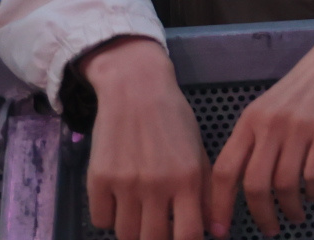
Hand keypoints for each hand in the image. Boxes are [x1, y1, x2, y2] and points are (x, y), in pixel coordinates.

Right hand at [79, 36, 209, 239]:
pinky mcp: (98, 180)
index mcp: (188, 178)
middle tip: (158, 224)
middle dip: (157, 238)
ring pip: (125, 234)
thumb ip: (206, 192)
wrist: (136, 90)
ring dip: (133, 228)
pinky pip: (101, 220)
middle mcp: (157, 184)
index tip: (183, 235)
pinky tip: (118, 199)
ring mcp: (126, 183)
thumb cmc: (174, 121)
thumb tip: (215, 231)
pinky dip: (109, 216)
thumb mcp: (198, 152)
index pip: (189, 234)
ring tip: (139, 210)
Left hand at [207, 3, 313, 235]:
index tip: (221, 231)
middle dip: (261, 216)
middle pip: (254, 185)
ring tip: (297, 216)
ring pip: (284, 184)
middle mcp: (270, 124)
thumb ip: (257, 139)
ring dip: (289, 208)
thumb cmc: (309, 83)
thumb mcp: (272, 106)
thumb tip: (243, 185)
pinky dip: (312, 193)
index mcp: (250, 120)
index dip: (219, 205)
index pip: (224, 170)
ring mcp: (299, 127)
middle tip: (270, 230)